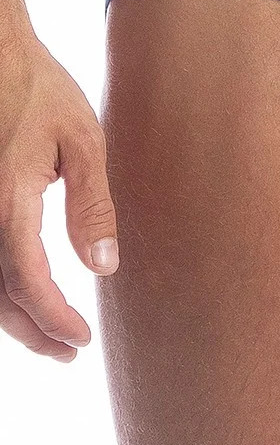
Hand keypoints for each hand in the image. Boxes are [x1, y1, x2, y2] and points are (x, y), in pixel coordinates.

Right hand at [0, 29, 118, 361]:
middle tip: (68, 353)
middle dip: (33, 332)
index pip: (28, 281)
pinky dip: (1, 288)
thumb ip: (92, 205)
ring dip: (13, 317)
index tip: (81, 341)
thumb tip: (104, 266)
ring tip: (50, 336)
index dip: (54, 319)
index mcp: (10, 200)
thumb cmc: (42, 91)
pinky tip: (24, 295)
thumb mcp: (83, 141)